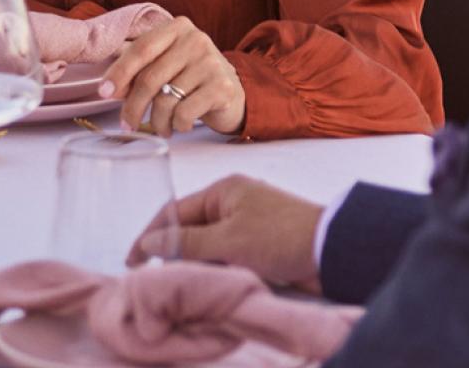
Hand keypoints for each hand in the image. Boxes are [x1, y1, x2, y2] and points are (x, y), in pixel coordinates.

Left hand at [100, 16, 244, 135]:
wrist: (232, 93)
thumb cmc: (189, 77)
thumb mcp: (164, 62)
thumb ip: (137, 66)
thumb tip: (108, 87)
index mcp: (176, 28)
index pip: (140, 49)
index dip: (119, 72)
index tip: (104, 93)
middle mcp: (195, 40)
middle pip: (150, 78)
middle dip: (133, 106)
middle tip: (126, 124)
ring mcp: (211, 62)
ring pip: (166, 100)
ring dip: (157, 121)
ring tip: (160, 128)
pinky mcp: (222, 87)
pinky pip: (185, 112)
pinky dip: (177, 125)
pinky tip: (180, 125)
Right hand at [129, 173, 322, 291]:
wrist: (335, 250)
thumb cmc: (280, 238)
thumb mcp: (228, 241)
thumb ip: (185, 242)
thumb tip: (148, 242)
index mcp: (223, 189)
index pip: (174, 210)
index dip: (150, 235)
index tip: (133, 260)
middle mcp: (233, 199)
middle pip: (190, 226)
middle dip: (174, 250)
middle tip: (160, 274)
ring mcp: (249, 219)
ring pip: (208, 241)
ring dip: (197, 259)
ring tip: (187, 278)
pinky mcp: (262, 239)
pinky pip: (228, 250)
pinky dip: (217, 264)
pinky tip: (214, 276)